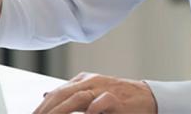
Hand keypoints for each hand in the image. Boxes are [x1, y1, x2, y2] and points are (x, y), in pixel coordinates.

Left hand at [32, 72, 156, 113]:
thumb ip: (71, 93)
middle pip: (64, 93)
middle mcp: (93, 82)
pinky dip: (93, 107)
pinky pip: (104, 100)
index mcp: (85, 80)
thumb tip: (46, 95)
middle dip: (47, 109)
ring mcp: (106, 88)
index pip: (58, 91)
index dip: (43, 106)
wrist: (147, 98)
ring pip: (79, 96)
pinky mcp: (118, 99)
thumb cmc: (118, 97)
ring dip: (61, 110)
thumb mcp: (92, 92)